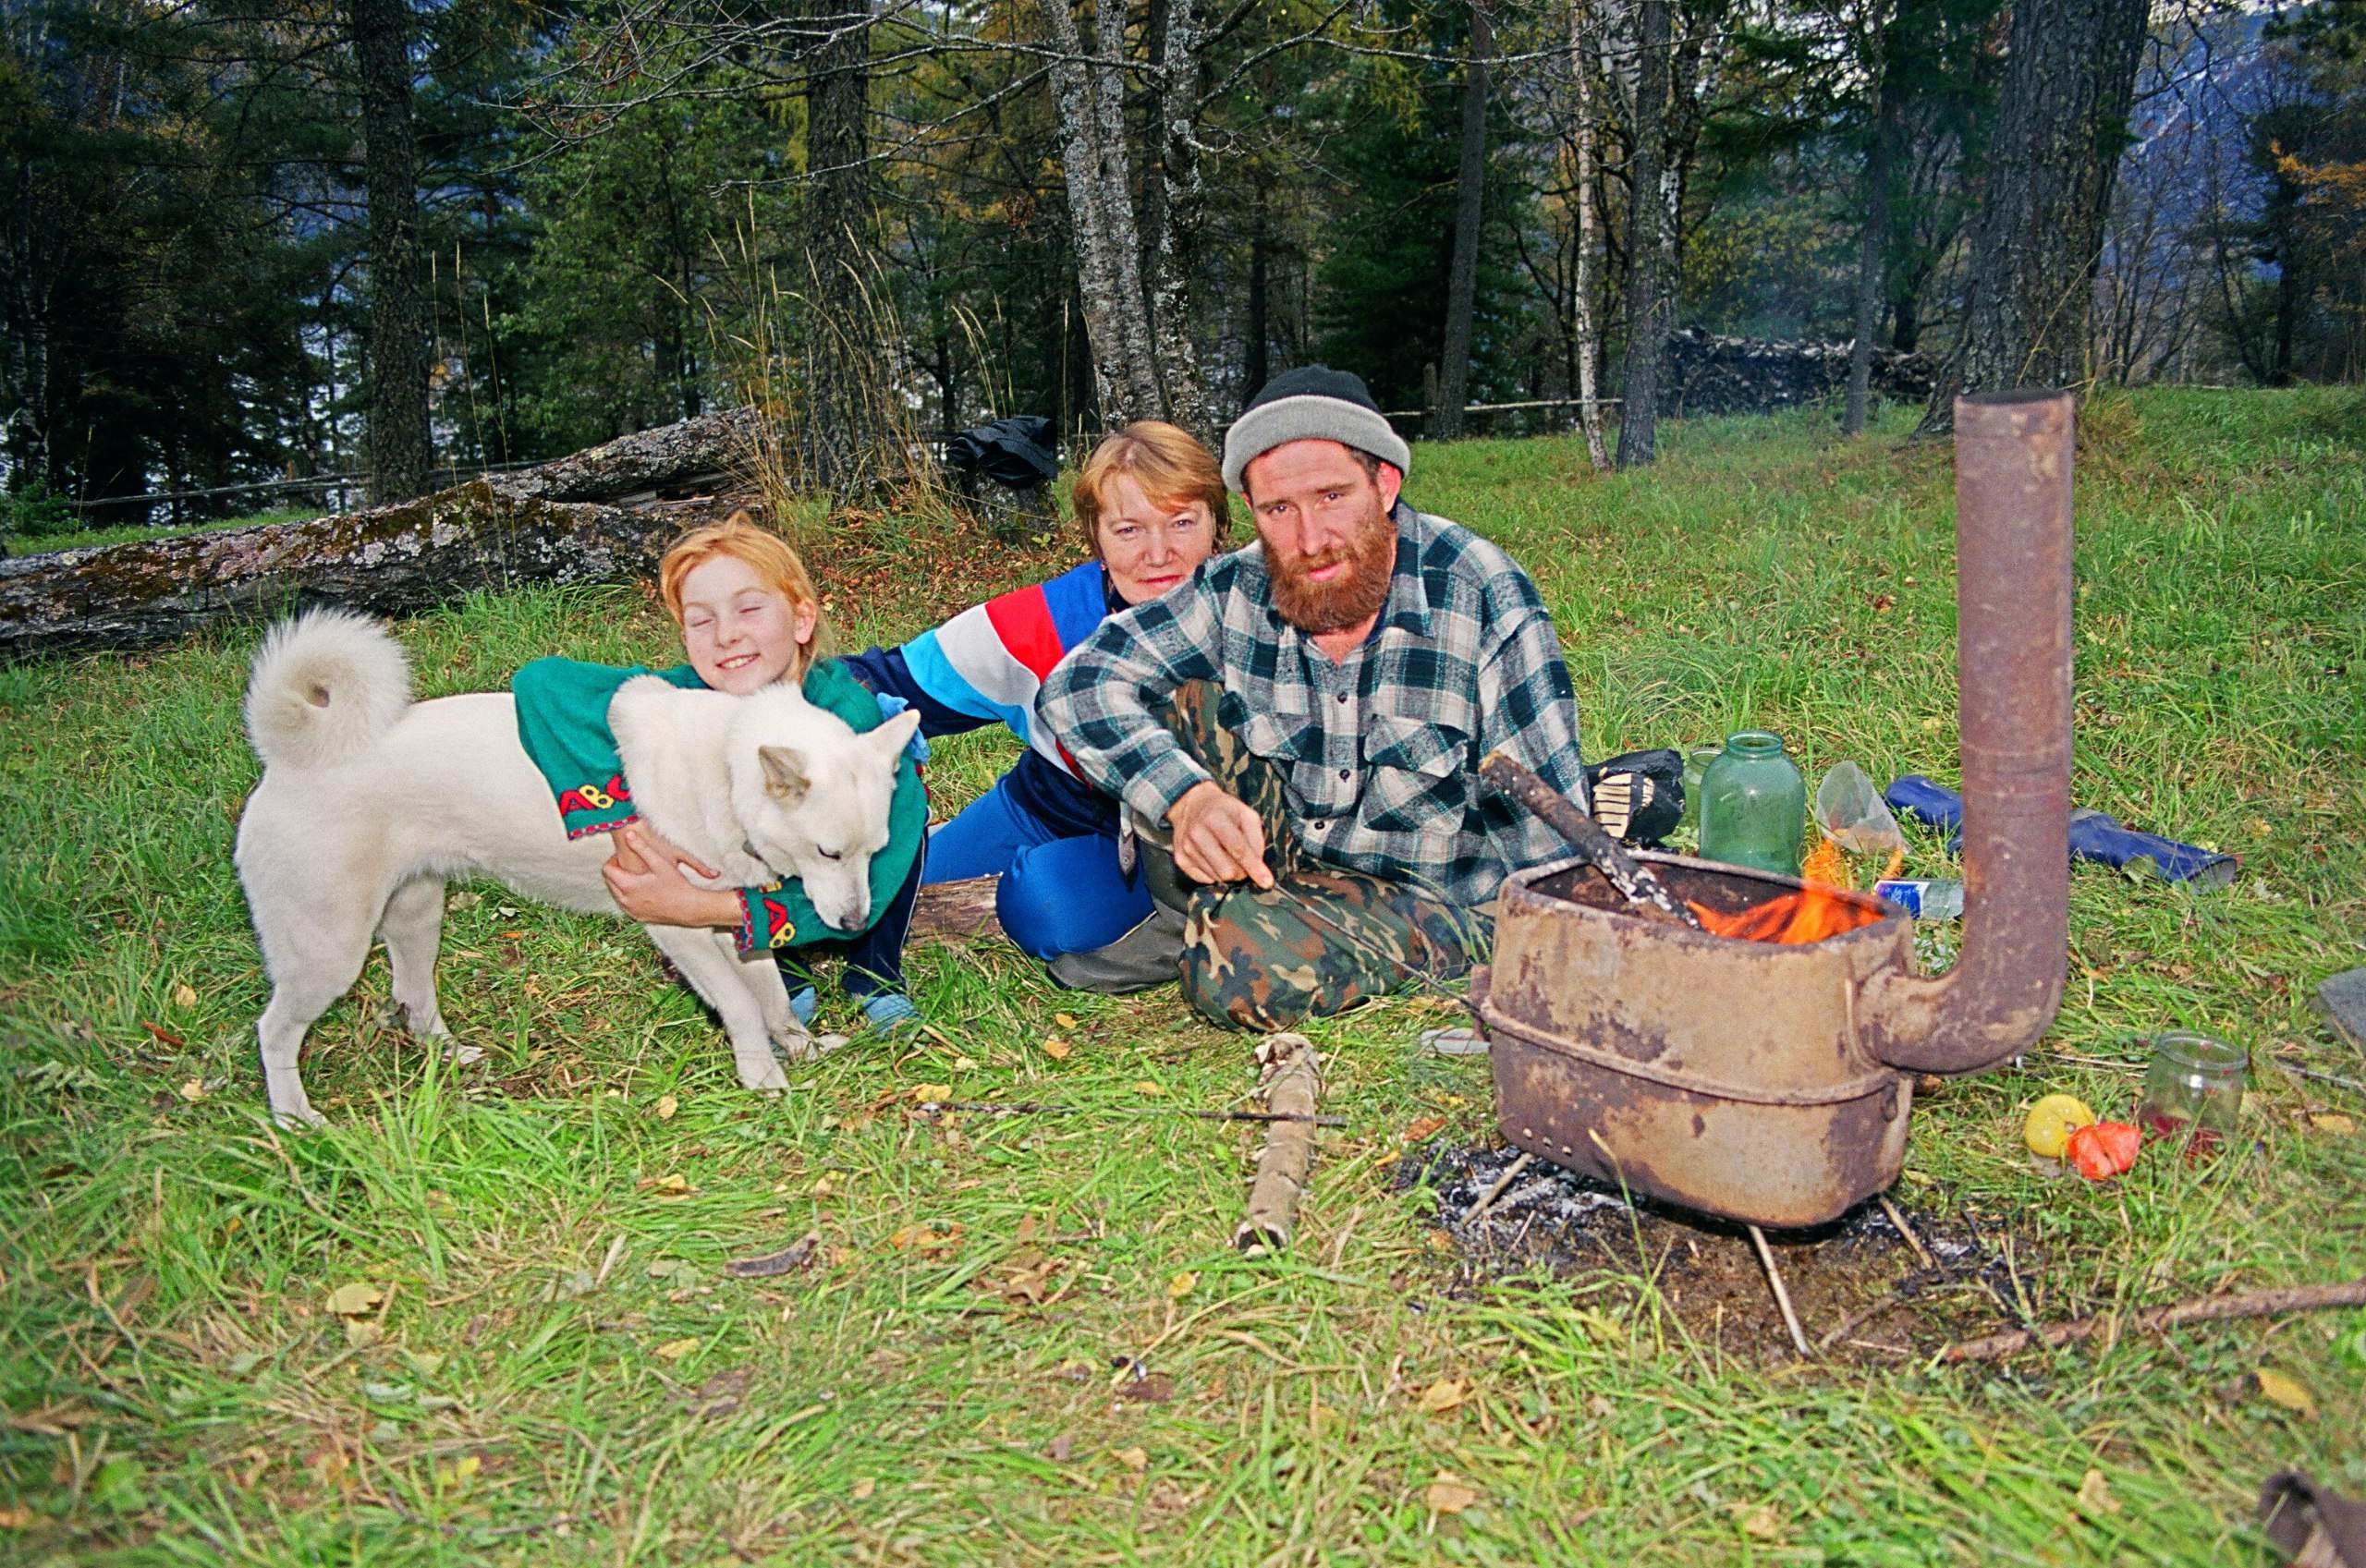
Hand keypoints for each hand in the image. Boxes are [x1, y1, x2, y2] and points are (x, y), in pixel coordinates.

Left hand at [603, 825, 740, 927]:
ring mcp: (631, 910)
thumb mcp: (660, 863)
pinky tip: (645, 889)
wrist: (689, 908)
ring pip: (617, 893)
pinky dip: (630, 895)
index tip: (626, 856)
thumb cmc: (677, 885)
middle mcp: (625, 900)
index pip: (606, 870)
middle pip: (609, 881)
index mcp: (627, 886)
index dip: (614, 860)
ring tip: (640, 876)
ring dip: (623, 883)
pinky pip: (627, 904)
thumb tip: (628, 833)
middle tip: (633, 864)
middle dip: (617, 871)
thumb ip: (642, 847)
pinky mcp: (637, 917)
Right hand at [1167, 781, 1273, 889]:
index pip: (1238, 850)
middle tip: (1243, 863)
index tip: (1267, 883)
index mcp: (1215, 818)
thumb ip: (1256, 838)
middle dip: (1241, 872)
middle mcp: (1197, 833)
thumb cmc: (1223, 810)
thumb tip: (1258, 865)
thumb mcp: (1245, 814)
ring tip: (1226, 856)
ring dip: (1228, 872)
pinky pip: (1203, 879)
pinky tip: (1213, 859)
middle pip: (1227, 870)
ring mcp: (1186, 847)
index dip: (1254, 868)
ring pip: (1216, 877)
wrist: (1191, 804)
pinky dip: (1214, 874)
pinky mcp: (1180, 858)